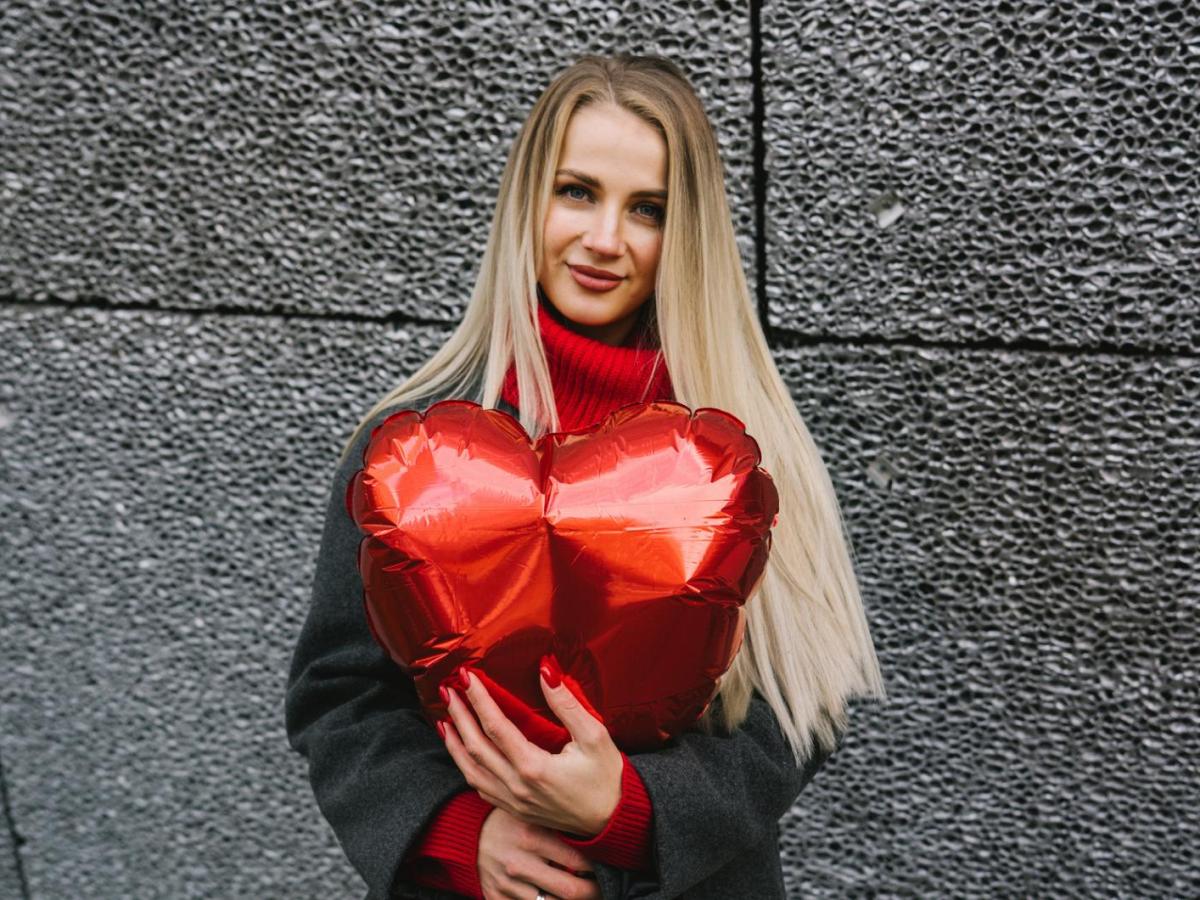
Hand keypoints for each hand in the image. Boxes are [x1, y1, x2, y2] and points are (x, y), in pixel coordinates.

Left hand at [440, 661, 623, 836]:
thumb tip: (546, 671)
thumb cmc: (607, 778)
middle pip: (475, 747)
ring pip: (471, 771)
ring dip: (454, 743)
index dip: (479, 699)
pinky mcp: (515, 810)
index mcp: (534, 767)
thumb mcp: (594, 736)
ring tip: (445, 719)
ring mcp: (513, 802)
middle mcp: (517, 787)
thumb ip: (567, 704)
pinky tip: (462, 753)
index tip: (468, 677)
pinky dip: (465, 767)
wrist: (612, 822)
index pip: (496, 727)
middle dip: (459, 715)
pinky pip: (480, 787)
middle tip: (448, 690)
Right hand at [477, 806, 599, 899]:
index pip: (577, 860)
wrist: (469, 834)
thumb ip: (559, 826)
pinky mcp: (496, 897)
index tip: (603, 866)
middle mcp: (518, 862)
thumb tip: (597, 839)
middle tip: (600, 888)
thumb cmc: (511, 821)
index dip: (596, 867)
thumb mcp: (533, 814)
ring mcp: (506, 884)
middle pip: (569, 890)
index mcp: (531, 836)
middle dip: (592, 891)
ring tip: (579, 892)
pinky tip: (554, 896)